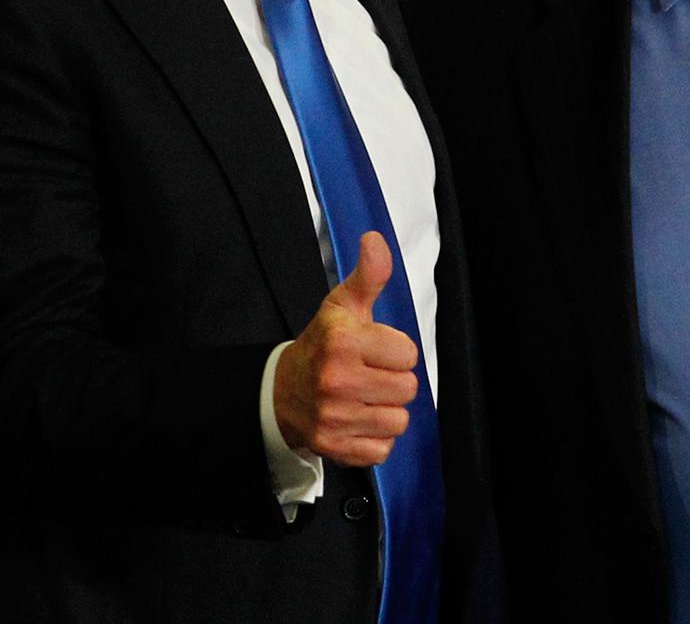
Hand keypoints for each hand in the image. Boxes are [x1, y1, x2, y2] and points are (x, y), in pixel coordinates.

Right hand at [274, 231, 419, 467]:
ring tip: (365, 397)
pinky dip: (375, 438)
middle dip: (394, 381)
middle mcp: (336, 380)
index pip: (409, 354)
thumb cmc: (322, 344)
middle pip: (408, 389)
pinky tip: (357, 420)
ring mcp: (333, 416)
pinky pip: (382, 449)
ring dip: (387, 410)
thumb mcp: (343, 305)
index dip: (397, 351)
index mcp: (343, 341)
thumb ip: (369, 275)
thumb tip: (375, 240)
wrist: (280, 390)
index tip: (376, 349)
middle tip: (371, 374)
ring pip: (398, 420)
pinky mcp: (332, 446)